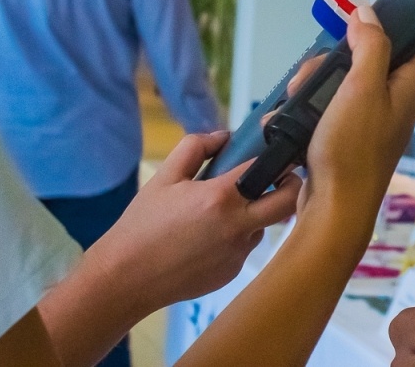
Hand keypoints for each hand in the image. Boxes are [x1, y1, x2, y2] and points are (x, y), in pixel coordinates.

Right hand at [39, 131, 301, 366]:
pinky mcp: (231, 272)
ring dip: (257, 213)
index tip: (276, 153)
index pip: (268, 168)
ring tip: (226, 211)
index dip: (276, 156)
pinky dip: (238, 237)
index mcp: (220, 198)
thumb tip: (223, 136)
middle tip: (279, 178)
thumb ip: (195, 148)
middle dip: (291, 185)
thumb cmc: (140, 226)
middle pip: (289, 201)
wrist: (123, 279)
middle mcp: (237, 226)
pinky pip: (245, 247)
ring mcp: (237, 253)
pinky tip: (210, 237)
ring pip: (266, 225)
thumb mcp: (163, 178)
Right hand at [300, 2, 414, 219]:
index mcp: (408, 90)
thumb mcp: (362, 88)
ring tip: (295, 96)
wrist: (332, 208)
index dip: (400, 32)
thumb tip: (368, 14)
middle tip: (315, 70)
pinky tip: (287, 116)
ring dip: (315, 86)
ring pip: (342, 87)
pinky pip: (327, 112)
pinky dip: (307, 110)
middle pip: (370, 64)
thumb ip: (370, 47)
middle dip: (336, 61)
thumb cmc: (353, 147)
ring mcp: (369, 125)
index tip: (367, 24)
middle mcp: (394, 106)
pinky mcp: (345, 141)